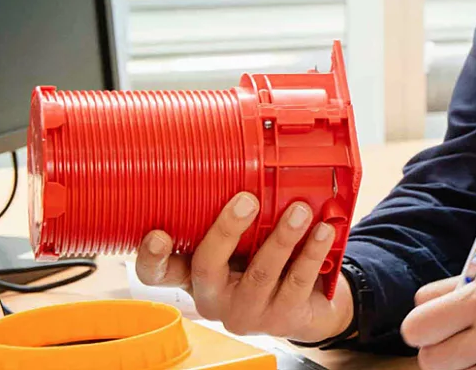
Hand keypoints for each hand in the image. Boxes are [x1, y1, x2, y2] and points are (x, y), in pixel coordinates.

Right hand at [135, 192, 354, 340]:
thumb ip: (232, 215)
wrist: (307, 307)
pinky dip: (311, 253)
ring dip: (281, 238)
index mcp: (194, 276)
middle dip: (226, 231)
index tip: (158, 234)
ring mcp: (246, 312)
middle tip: (248, 200)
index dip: (152, 258)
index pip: (158, 273)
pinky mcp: (281, 319)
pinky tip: (323, 231)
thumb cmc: (263, 261)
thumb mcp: (242, 242)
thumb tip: (240, 155)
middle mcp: (214, 298)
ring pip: (260, 274)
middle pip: (207, 267)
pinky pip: (296, 283)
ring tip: (300, 210)